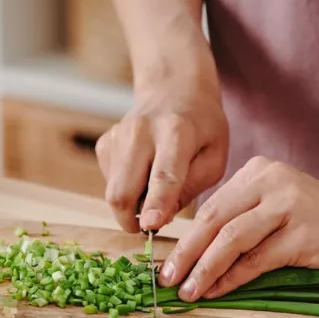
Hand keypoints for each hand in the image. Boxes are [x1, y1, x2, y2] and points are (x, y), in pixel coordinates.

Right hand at [95, 51, 229, 232]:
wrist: (173, 90)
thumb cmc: (202, 128)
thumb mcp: (215, 157)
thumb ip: (191, 188)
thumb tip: (158, 217)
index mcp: (176, 133)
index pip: (164, 175)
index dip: (156, 203)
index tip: (150, 226)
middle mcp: (140, 132)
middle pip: (123, 189)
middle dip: (130, 220)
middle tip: (150, 227)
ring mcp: (117, 136)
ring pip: (114, 190)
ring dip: (132, 203)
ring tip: (155, 188)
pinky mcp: (104, 144)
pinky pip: (110, 182)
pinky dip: (127, 187)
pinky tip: (143, 172)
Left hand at [161, 156, 318, 301]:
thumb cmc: (316, 220)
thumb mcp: (273, 207)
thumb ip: (238, 222)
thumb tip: (191, 258)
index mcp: (257, 171)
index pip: (210, 207)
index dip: (184, 238)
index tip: (164, 263)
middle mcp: (271, 182)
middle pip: (215, 220)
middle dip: (186, 253)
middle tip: (165, 279)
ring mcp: (289, 206)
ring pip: (232, 239)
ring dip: (205, 268)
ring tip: (187, 291)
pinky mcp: (305, 233)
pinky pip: (259, 259)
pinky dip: (234, 277)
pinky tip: (217, 290)